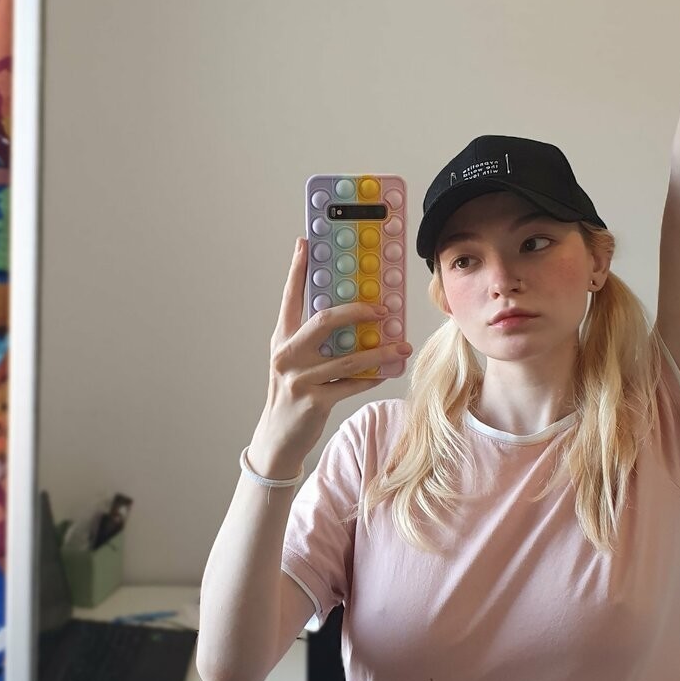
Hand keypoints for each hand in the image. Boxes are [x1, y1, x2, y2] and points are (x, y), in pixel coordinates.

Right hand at [248, 237, 412, 477]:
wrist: (278, 437)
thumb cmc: (291, 392)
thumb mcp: (295, 359)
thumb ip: (313, 337)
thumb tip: (350, 315)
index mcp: (282, 337)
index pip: (290, 296)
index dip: (297, 268)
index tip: (305, 243)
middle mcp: (287, 353)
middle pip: (325, 320)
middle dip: (358, 311)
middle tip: (383, 308)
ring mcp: (299, 377)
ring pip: (348, 356)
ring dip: (379, 350)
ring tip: (401, 345)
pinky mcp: (314, 400)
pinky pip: (351, 383)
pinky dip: (372, 376)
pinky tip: (388, 370)